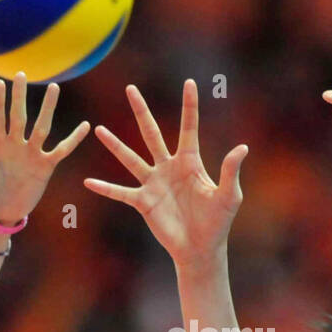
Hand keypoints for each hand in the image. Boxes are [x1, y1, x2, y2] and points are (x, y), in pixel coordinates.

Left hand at [0, 73, 89, 223]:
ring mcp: (30, 154)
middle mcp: (14, 144)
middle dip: (20, 96)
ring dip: (47, 108)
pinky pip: (62, 151)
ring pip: (42, 127)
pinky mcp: (44, 167)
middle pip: (19, 115)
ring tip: (54, 88)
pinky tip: (85, 126)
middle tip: (22, 74)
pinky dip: (73, 139)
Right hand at [84, 80, 247, 270]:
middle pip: (152, 133)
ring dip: (115, 145)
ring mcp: (154, 184)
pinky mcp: (144, 202)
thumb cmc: (218, 222)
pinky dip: (106, 188)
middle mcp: (169, 167)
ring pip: (131, 159)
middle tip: (130, 89)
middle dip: (141, 111)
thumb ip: (230, 171)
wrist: (200, 249)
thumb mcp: (229, 196)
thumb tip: (242, 147)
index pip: (189, 128)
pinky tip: (88, 182)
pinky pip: (121, 193)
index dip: (190, 105)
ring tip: (99, 129)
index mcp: (190, 162)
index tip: (189, 82)